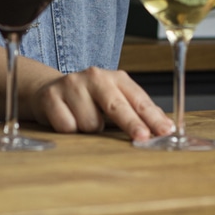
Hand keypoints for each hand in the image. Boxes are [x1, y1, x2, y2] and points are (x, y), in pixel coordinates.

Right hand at [28, 68, 175, 141]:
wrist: (49, 90)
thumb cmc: (89, 99)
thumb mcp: (115, 99)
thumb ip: (138, 111)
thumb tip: (166, 126)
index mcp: (115, 78)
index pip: (138, 99)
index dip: (152, 116)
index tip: (164, 130)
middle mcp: (94, 77)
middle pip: (116, 105)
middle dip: (131, 123)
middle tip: (142, 137)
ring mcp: (71, 85)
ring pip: (90, 122)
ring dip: (90, 130)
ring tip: (84, 121)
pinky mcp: (51, 97)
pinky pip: (68, 126)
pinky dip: (70, 130)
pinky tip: (68, 120)